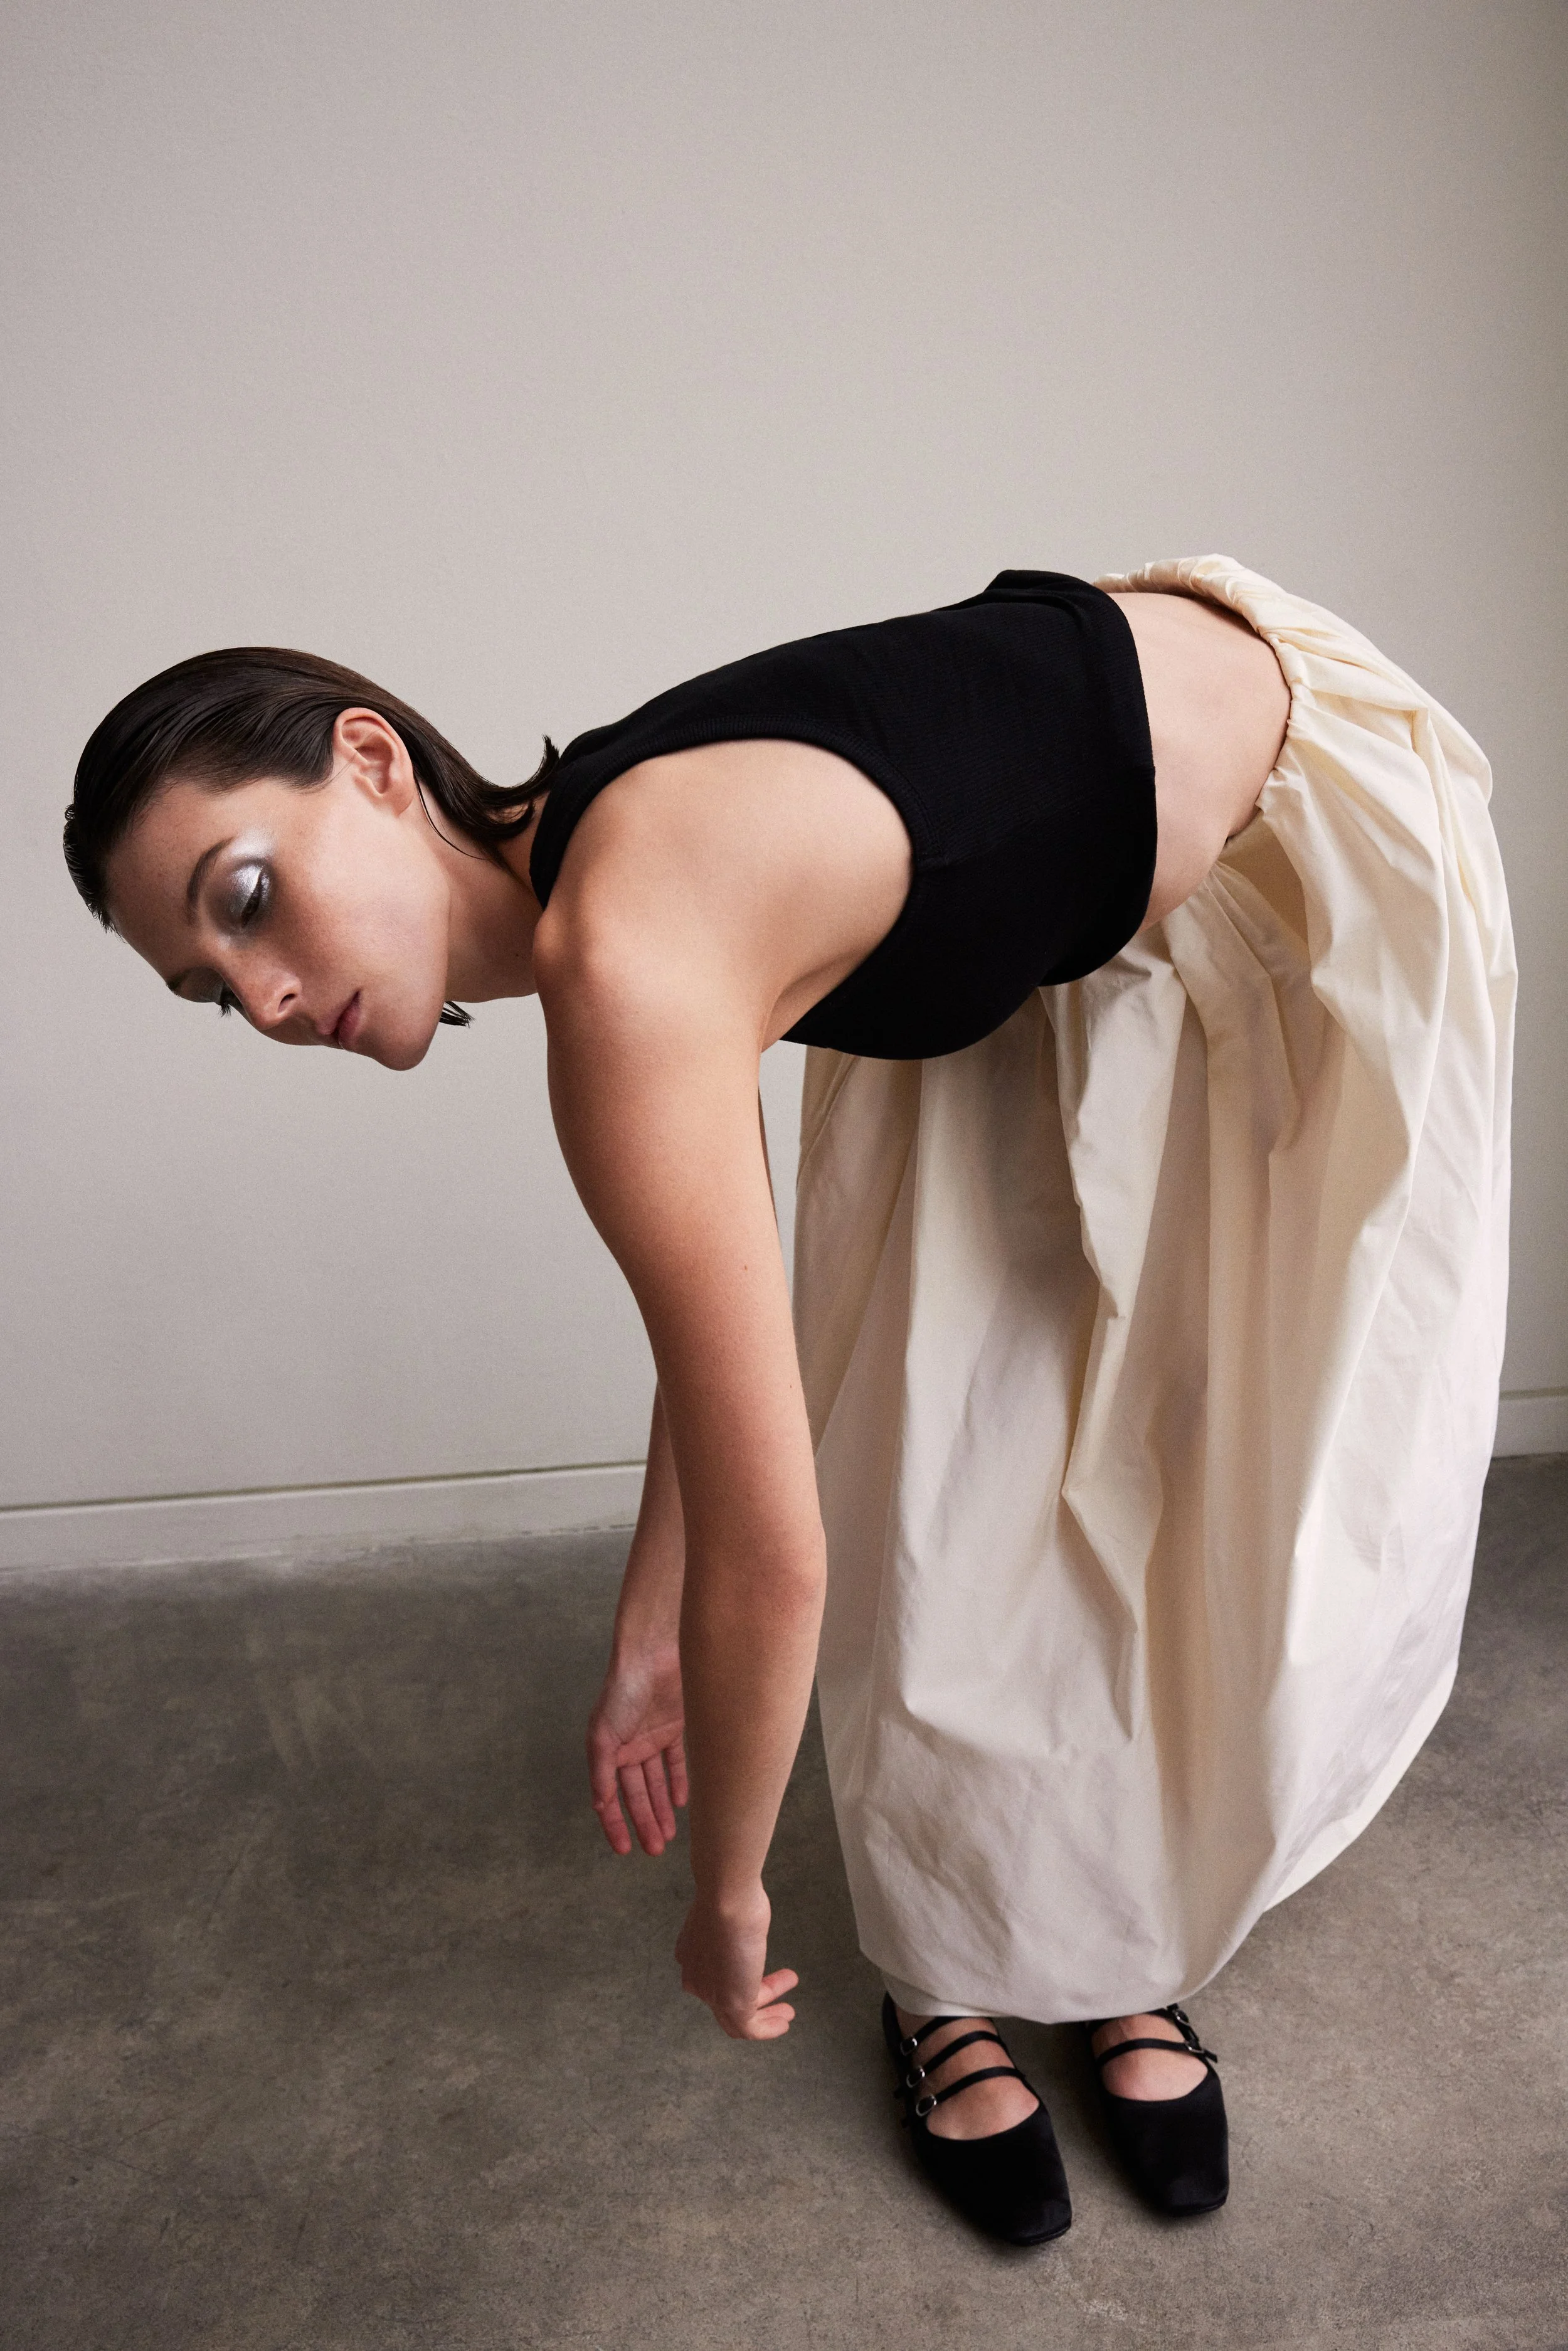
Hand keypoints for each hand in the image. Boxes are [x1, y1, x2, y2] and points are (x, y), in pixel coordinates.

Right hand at [587, 1641, 688, 1855]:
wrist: (654, 1654)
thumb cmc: (623, 1691)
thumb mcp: (603, 1734)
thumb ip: (601, 1771)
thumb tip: (599, 1805)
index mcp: (608, 1750)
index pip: (610, 1796)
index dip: (615, 1824)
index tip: (625, 1849)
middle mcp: (629, 1747)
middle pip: (636, 1794)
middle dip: (644, 1822)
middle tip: (655, 1849)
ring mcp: (651, 1737)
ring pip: (656, 1783)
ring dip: (661, 1809)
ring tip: (669, 1835)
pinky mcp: (673, 1727)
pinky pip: (676, 1762)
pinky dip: (678, 1782)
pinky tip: (682, 1803)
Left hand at [675, 1883, 797, 2039]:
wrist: (726, 1901)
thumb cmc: (731, 1898)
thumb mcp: (729, 1913)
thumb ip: (732, 1924)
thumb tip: (744, 1921)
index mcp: (691, 1956)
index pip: (714, 1978)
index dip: (741, 1977)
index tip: (762, 1974)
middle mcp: (697, 1978)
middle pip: (727, 1997)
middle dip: (758, 1996)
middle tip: (778, 1993)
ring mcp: (712, 1994)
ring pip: (738, 2017)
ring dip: (767, 2014)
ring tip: (788, 2011)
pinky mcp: (732, 2005)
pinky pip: (750, 2028)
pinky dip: (768, 2029)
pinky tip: (784, 2023)